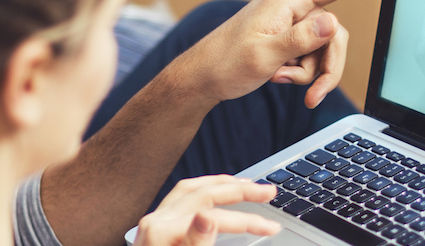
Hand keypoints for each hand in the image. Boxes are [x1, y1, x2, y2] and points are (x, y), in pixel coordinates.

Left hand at [133, 175, 280, 245]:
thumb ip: (196, 243)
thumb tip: (207, 217)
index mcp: (162, 234)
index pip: (214, 218)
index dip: (247, 221)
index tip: (272, 227)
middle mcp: (155, 223)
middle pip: (203, 194)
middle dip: (239, 191)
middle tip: (269, 192)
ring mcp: (153, 224)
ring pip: (191, 190)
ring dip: (221, 184)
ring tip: (247, 185)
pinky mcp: (154, 229)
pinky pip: (180, 198)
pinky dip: (203, 191)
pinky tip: (217, 194)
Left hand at [178, 0, 412, 107]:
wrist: (202, 78)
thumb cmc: (227, 64)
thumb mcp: (265, 55)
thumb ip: (302, 39)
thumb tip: (333, 22)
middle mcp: (292, 2)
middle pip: (336, 33)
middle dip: (328, 66)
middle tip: (312, 96)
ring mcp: (290, 18)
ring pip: (326, 47)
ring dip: (310, 72)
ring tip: (281, 81)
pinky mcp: (287, 34)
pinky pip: (311, 53)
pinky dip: (299, 72)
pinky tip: (276, 76)